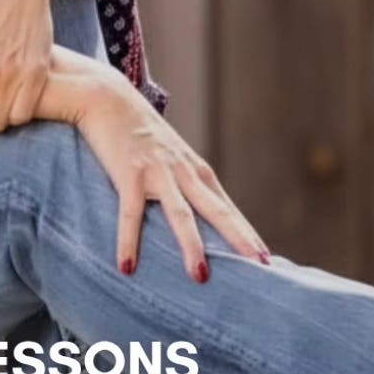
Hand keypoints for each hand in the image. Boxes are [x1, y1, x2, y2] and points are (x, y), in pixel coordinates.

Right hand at [47, 51, 271, 280]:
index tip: (266, 260)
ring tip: (201, 277)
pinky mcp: (128, 173)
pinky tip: (127, 267)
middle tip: (258, 267)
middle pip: (217, 211)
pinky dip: (129, 241)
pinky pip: (131, 213)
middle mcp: (183, 171)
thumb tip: (193, 211)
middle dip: (239, 240)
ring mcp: (157, 172)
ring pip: (181, 215)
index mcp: (195, 170)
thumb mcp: (169, 154)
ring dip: (192, 246)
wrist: (107, 96)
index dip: (246, 233)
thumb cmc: (137, 130)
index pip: (226, 207)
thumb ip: (182, 180)